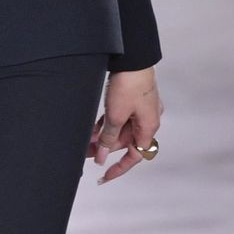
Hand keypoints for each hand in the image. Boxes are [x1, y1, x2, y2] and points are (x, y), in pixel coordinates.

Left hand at [89, 68, 162, 182]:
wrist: (131, 58)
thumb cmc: (130, 85)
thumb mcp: (116, 116)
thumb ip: (108, 138)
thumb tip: (101, 156)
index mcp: (149, 127)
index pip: (135, 156)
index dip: (119, 168)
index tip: (104, 175)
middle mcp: (147, 120)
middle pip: (125, 142)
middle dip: (105, 148)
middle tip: (86, 152)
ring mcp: (141, 109)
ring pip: (120, 129)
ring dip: (103, 135)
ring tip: (85, 140)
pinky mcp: (132, 99)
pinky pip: (119, 117)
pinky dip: (106, 123)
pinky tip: (91, 127)